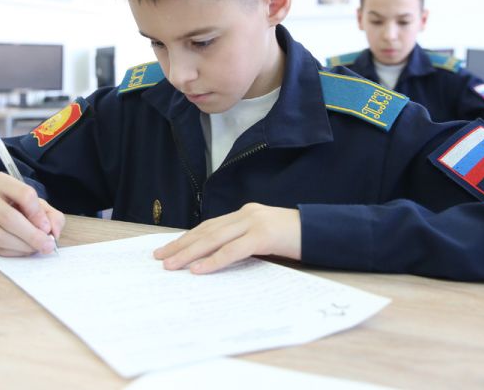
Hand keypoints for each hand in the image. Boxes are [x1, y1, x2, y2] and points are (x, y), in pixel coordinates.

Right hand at [0, 171, 64, 255]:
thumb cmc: (15, 204)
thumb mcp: (34, 203)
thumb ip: (50, 215)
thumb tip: (53, 232)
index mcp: (0, 181)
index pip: (24, 194)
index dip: (38, 214)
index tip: (47, 228)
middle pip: (8, 218)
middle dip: (32, 236)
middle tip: (47, 246)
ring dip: (22, 247)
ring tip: (35, 249)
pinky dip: (12, 252)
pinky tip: (23, 250)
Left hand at [153, 203, 300, 272]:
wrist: (324, 231)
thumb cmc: (296, 238)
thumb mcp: (266, 238)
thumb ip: (245, 242)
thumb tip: (218, 259)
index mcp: (245, 214)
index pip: (209, 226)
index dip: (187, 238)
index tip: (167, 249)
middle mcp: (246, 214)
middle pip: (205, 231)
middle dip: (180, 245)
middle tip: (159, 258)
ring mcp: (254, 223)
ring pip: (214, 239)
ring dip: (189, 253)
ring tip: (171, 264)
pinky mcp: (264, 235)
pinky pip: (233, 250)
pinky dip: (214, 261)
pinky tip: (198, 270)